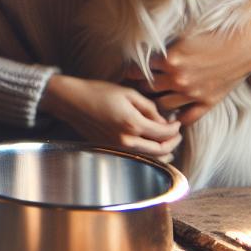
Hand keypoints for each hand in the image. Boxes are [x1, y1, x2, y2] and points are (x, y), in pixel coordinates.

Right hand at [42, 74, 181, 156]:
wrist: (72, 101)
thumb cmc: (98, 92)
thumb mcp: (128, 93)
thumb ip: (149, 107)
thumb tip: (163, 121)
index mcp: (133, 123)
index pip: (164, 134)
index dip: (175, 129)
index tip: (177, 123)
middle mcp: (127, 140)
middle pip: (160, 150)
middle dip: (173, 143)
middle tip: (177, 134)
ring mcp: (118, 147)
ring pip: (150, 158)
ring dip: (162, 152)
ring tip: (167, 142)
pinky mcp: (111, 149)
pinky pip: (136, 156)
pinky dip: (148, 154)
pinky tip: (150, 145)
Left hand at [124, 19, 250, 125]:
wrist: (246, 46)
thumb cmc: (213, 35)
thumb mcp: (183, 36)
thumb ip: (163, 48)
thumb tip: (142, 54)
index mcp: (169, 59)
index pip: (138, 70)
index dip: (130, 72)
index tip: (127, 73)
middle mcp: (178, 79)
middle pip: (146, 89)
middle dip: (139, 87)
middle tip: (134, 86)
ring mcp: (193, 94)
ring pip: (162, 105)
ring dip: (154, 102)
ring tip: (150, 99)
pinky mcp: (208, 103)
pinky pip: (186, 118)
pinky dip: (177, 118)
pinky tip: (172, 114)